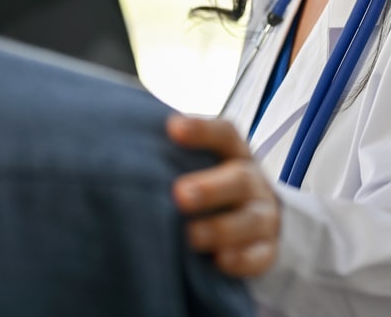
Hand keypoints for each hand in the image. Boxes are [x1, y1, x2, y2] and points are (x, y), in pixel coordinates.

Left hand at [167, 113, 280, 276]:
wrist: (255, 223)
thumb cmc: (212, 189)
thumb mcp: (200, 167)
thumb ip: (173, 157)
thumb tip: (124, 144)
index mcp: (235, 154)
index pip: (224, 135)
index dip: (202, 130)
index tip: (173, 128)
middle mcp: (253, 183)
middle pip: (239, 179)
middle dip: (210, 188)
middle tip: (180, 194)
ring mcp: (263, 217)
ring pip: (250, 220)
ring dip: (220, 228)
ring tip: (190, 236)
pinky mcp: (267, 250)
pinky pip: (259, 256)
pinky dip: (242, 259)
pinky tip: (220, 261)